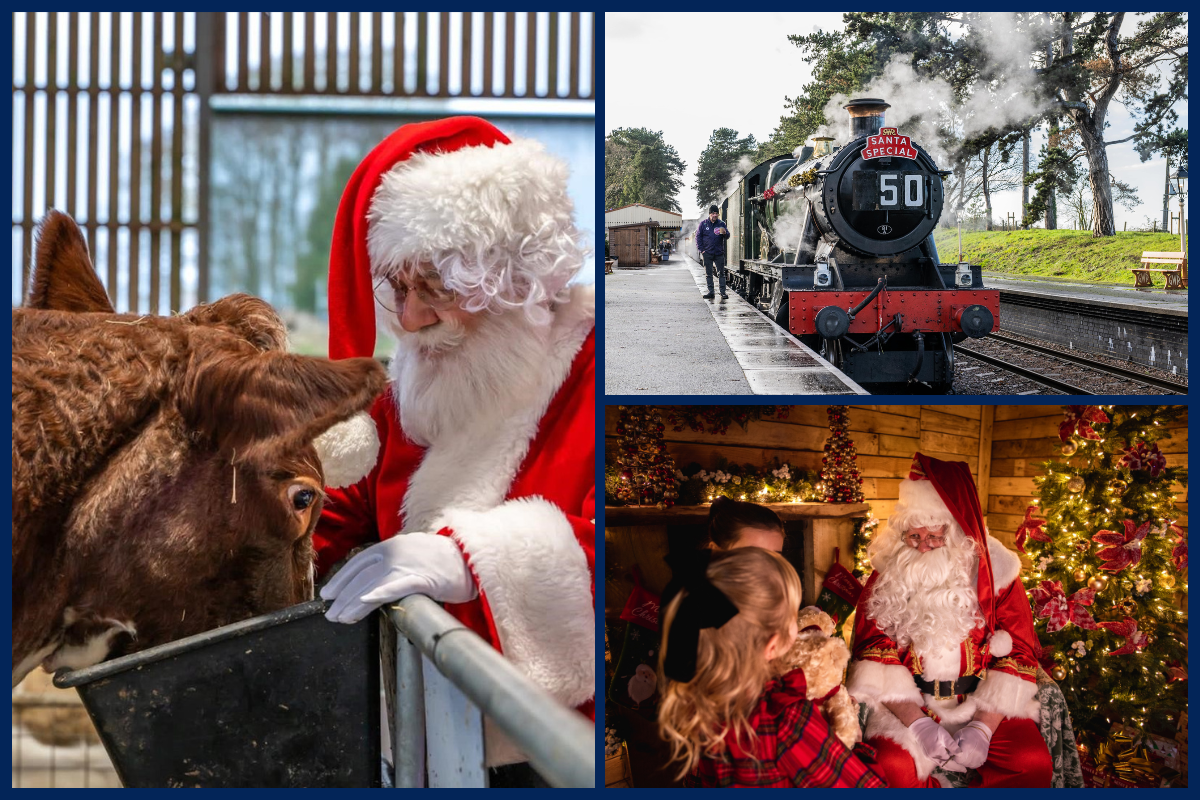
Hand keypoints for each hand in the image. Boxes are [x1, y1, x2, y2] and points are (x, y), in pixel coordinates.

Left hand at [320, 533, 476, 622]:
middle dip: (342, 596)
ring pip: (373, 584)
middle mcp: (395, 551)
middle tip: (330, 613)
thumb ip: (391, 564)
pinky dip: (379, 593)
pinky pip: (397, 586)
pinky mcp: (423, 578)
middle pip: (361, 576)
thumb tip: (369, 584)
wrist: (471, 557)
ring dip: (354, 602)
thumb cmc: (442, 561)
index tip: (328, 594)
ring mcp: (408, 564)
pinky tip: (366, 602)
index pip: (357, 562)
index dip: (341, 579)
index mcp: (391, 545)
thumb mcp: (412, 554)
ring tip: (341, 617)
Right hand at [908, 716, 959, 765]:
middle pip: (945, 766)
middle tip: (962, 769)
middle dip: (954, 769)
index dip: (957, 767)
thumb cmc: (933, 730)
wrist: (920, 727)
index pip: (950, 763)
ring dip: (949, 767)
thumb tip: (960, 754)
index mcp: (938, 753)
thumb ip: (952, 745)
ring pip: (941, 765)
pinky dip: (944, 763)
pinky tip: (947, 761)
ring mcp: (929, 757)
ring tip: (957, 766)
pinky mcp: (927, 755)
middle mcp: (933, 757)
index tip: (965, 769)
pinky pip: (937, 762)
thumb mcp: (945, 736)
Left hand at [951, 721, 992, 768]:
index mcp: (967, 747)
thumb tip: (949, 755)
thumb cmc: (967, 733)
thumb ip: (953, 746)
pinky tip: (969, 758)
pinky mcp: (984, 759)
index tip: (953, 754)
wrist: (981, 732)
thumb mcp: (957, 736)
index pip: (958, 759)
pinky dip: (971, 763)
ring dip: (965, 763)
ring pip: (969, 765)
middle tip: (958, 755)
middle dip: (959, 761)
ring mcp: (980, 757)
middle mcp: (975, 754)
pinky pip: (975, 765)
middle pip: (964, 763)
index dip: (954, 758)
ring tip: (964, 756)